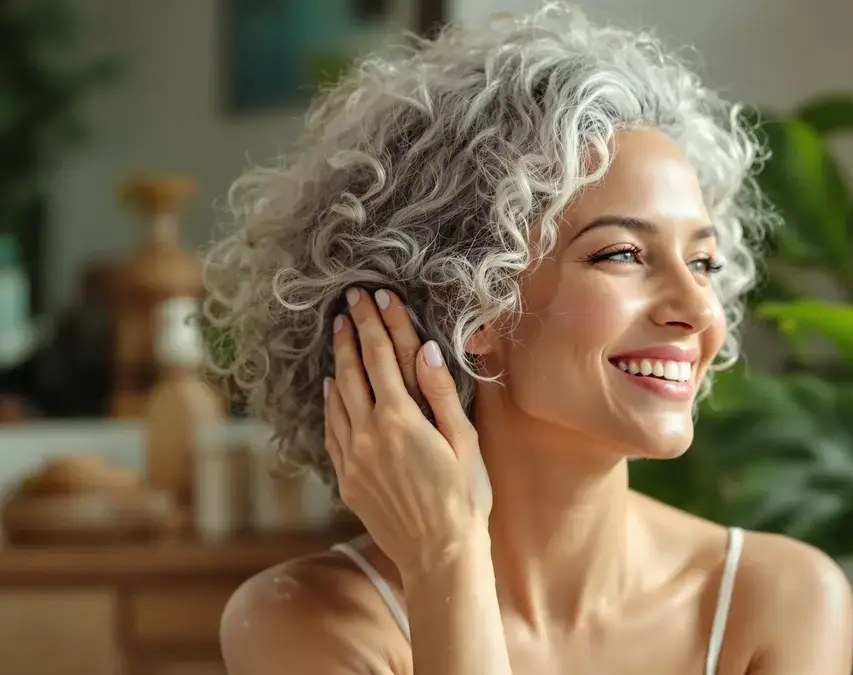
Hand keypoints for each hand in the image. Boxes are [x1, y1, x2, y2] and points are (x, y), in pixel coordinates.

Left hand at [324, 287, 491, 576]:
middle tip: (348, 303)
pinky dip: (330, 403)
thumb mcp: (463, 441)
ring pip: (338, 397)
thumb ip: (441, 393)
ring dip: (338, 362)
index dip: (378, 323)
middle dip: (352, 333)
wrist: (439, 554)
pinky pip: (332, 430)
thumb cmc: (464, 497)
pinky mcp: (346, 478)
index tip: (373, 295)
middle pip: (355, 371)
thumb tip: (425, 349)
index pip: (384, 357)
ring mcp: (353, 457)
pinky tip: (331, 388)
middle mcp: (369, 433)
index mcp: (401, 419)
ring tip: (338, 335)